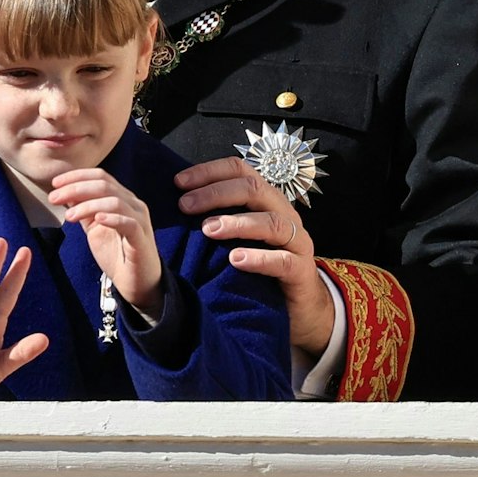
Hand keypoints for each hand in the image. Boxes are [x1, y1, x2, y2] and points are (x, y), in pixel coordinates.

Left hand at [51, 168, 163, 314]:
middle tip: (54, 198)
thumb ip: (82, 209)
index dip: (76, 176)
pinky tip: (97, 219)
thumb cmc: (116, 253)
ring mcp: (140, 220)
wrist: (135, 282)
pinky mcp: (142, 238)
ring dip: (87, 205)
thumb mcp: (93, 227)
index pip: (100, 176)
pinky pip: (130, 223)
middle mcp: (133, 204)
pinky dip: (112, 218)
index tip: (54, 183)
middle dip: (75, 188)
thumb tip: (64, 192)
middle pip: (104, 185)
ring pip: (114, 201)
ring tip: (69, 216)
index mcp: (121, 198)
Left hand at [175, 156, 331, 355]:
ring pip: (273, 222)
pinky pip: (284, 261)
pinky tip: (235, 260)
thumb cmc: (259, 264)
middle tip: (185, 206)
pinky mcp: (302, 271)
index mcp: (265, 200)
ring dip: (237, 223)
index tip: (178, 182)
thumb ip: (214, 216)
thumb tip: (175, 202)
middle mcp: (283, 214)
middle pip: (255, 189)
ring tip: (208, 230)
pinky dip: (259, 258)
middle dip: (216, 194)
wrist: (297, 305)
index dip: (209, 172)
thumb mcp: (236, 235)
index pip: (240, 170)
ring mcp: (296, 242)